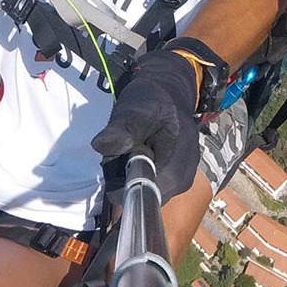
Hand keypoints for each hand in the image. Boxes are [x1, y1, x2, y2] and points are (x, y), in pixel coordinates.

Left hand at [92, 42, 219, 199]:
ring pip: (149, 190)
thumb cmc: (153, 99)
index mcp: (177, 168)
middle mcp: (183, 181)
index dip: (123, 185)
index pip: (143, 197)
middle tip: (123, 151)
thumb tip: (103, 145)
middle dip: (127, 179)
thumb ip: (120, 129)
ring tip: (132, 149)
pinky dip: (142, 172)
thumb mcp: (134, 109)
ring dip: (134, 175)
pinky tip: (140, 152)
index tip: (116, 162)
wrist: (171, 89)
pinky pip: (155, 183)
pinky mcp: (178, 175)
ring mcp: (182, 180)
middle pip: (145, 195)